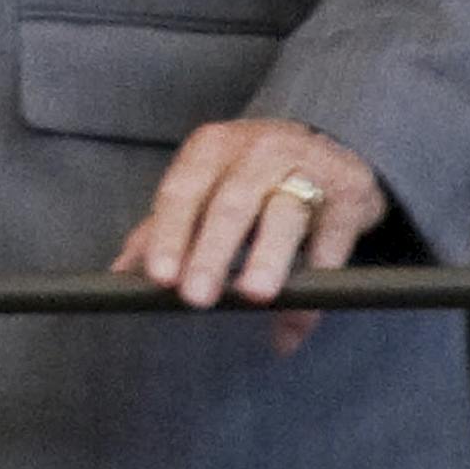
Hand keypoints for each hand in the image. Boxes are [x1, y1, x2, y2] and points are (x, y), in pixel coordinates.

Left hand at [119, 116, 384, 350]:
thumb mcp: (205, 187)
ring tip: (253, 295)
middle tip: (196, 297)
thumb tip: (118, 273)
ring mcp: (309, 165)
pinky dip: (316, 282)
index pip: (182, 192)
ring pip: (286, 214)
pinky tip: (296, 321)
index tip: (158, 277)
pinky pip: (331, 241)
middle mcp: (259, 149)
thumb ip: (163, 228)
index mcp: (211, 147)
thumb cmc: (250, 177)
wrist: (330, 149)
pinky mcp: (351, 191)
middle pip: (231, 203)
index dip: (168, 235)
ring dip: (268, 258)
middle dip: (211, 252)